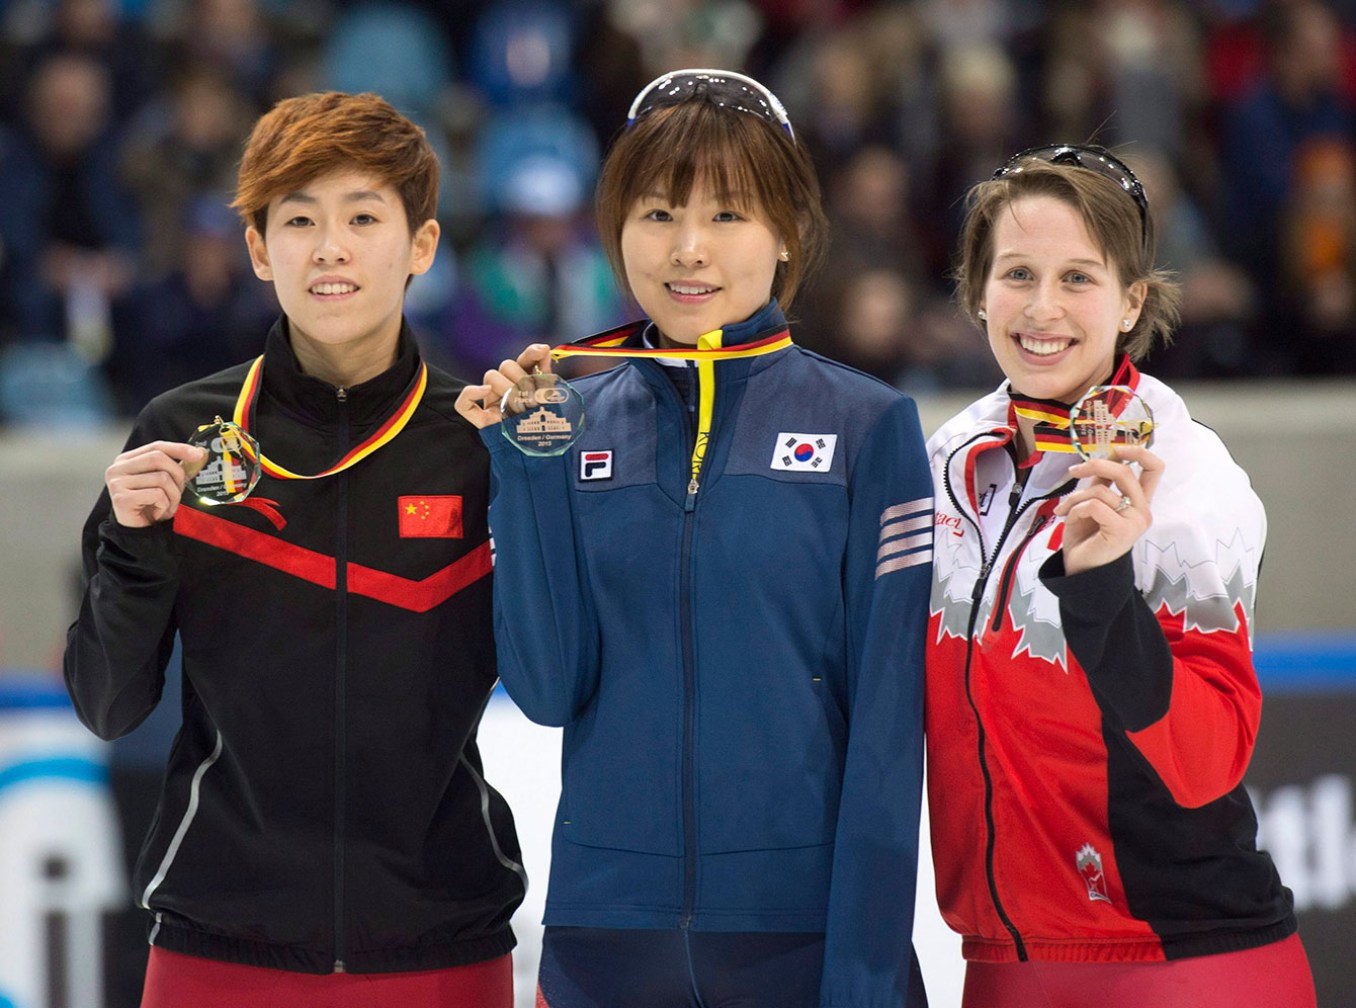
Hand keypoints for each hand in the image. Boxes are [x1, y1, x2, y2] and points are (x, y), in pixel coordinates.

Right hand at [105, 441, 208, 526]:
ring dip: (173, 495)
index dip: (179, 448)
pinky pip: (157, 495)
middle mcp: (118, 468)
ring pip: (161, 478)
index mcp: (127, 460)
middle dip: (177, 475)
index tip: (198, 454)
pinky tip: (157, 511)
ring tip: (166, 505)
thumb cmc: (150, 505)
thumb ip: (178, 467)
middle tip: (178, 491)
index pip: (156, 446)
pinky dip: (165, 505)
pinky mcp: (122, 499)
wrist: (138, 530)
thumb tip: (199, 454)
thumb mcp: (165, 482)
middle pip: (159, 458)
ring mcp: (117, 483)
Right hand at [454, 343, 553, 428]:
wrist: (541, 453)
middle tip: (533, 397)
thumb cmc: (545, 425)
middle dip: (521, 378)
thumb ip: (545, 372)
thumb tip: (544, 348)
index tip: (542, 351)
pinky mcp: (482, 419)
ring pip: (491, 376)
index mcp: (524, 382)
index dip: (531, 353)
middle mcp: (507, 388)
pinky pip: (463, 403)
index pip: (524, 360)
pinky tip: (486, 391)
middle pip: (507, 365)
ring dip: (507, 387)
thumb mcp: (550, 397)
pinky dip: (471, 393)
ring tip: (522, 406)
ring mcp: (492, 402)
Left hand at [1052, 445, 1163, 574]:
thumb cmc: (1087, 537)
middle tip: (1074, 471)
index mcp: (1139, 501)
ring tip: (1065, 510)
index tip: (1116, 448)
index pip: (1156, 468)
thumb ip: (1102, 481)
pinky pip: (1094, 506)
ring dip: (1075, 497)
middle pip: (1125, 471)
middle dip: (1095, 466)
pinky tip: (1070, 520)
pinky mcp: (1122, 530)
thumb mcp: (1094, 502)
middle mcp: (1143, 510)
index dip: (1139, 451)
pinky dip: (1075, 509)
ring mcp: (1135, 521)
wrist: (1080, 568)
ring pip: (1102, 490)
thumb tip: (1109, 453)